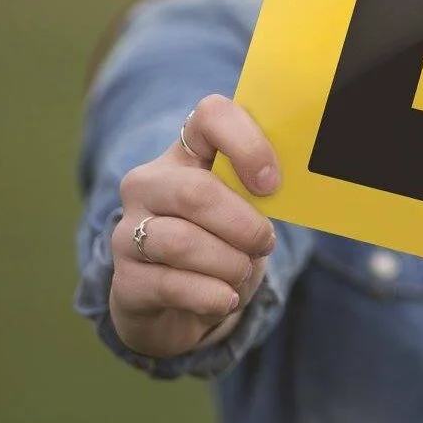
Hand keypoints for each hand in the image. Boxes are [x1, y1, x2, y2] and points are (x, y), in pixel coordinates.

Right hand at [105, 94, 281, 358]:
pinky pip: (171, 285)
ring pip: (181, 242)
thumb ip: (262, 192)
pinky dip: (211, 296)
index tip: (271, 184)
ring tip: (241, 272)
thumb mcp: (245, 212)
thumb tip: (297, 187)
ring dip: (228, 264)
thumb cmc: (222, 247)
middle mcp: (148, 185)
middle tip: (265, 243)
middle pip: (197, 192)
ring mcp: (128, 231)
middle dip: (244, 225)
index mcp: (186, 153)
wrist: (179, 307)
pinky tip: (224, 298)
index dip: (247, 144)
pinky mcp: (125, 280)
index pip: (211, 116)